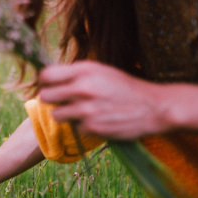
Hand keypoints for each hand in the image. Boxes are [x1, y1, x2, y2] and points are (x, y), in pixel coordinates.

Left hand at [38, 61, 169, 139]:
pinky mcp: (92, 127)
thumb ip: (74, 73)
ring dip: (65, 114)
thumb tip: (46, 78)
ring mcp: (86, 109)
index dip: (44, 81)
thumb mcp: (99, 70)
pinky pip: (75, 127)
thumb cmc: (123, 87)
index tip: (49, 85)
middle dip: (50, 99)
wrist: (153, 107)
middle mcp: (82, 88)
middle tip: (61, 100)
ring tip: (81, 110)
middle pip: (45, 96)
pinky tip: (97, 119)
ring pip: (56, 114)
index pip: (46, 75)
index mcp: (84, 70)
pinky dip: (83, 126)